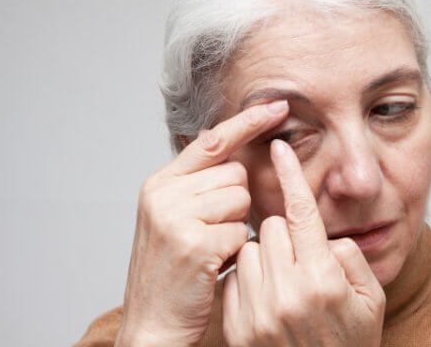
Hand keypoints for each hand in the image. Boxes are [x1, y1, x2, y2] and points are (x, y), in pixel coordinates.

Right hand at [114, 101, 288, 345]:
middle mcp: (163, 193)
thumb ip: (196, 184)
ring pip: (241, 199)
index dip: (247, 123)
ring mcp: (174, 216)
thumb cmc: (172, 273)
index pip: (212, 141)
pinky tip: (213, 264)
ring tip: (211, 248)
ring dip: (237, 226)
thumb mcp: (173, 219)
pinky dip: (235, 250)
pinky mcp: (192, 241)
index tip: (276, 106)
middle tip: (212, 232)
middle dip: (237, 202)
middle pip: (235, 174)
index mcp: (160, 183)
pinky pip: (241, 230)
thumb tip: (226, 149)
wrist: (153, 324)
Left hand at [222, 139, 385, 346]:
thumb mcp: (370, 300)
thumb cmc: (351, 345)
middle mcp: (288, 293)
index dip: (291, 175)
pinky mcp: (239, 325)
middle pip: (272, 228)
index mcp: (324, 280)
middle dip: (285, 233)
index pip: (303, 213)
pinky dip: (250, 278)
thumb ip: (350, 258)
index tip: (279, 147)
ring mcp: (259, 311)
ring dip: (265, 255)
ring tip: (282, 279)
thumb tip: (323, 236)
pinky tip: (266, 297)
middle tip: (299, 257)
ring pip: (250, 248)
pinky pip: (236, 277)